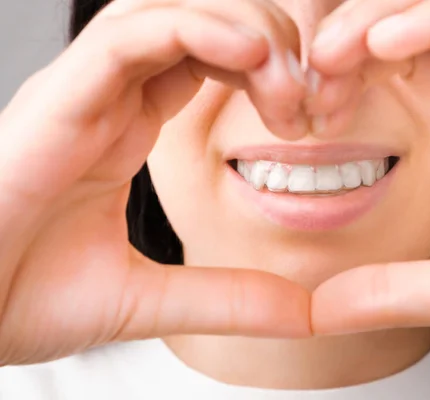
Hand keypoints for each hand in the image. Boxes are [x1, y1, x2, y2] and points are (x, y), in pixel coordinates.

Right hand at [0, 0, 311, 364]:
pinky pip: (130, 35)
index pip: (209, 60)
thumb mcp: (150, 299)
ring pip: (172, 11)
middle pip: (202, 23)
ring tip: (287, 85)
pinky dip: (195, 30)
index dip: (271, 74)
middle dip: (271, 46)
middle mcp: (107, 97)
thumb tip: (302, 313)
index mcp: (126, 126)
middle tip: (308, 106)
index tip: (310, 120)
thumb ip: (227, 298)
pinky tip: (250, 53)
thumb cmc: (20, 301)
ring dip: (245, 32)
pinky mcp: (58, 99)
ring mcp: (82, 91)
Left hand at [309, 0, 429, 349]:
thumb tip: (318, 309)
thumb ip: (397, 292)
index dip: (352, 68)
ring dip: (383, 17)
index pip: (408, 64)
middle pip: (421, 26)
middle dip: (356, 33)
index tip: (309, 103)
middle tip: (307, 65)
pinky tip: (384, 45)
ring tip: (331, 52)